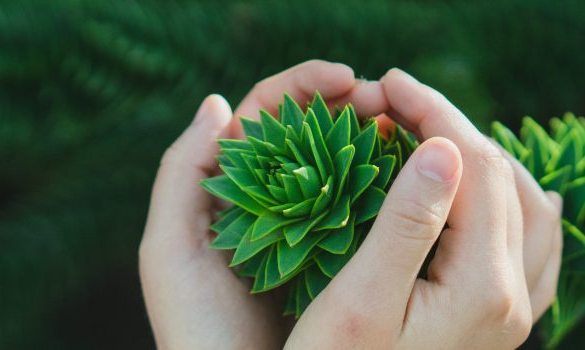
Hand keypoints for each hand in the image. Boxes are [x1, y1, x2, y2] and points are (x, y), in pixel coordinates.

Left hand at [139, 60, 389, 348]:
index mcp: (230, 188)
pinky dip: (390, 190)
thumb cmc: (192, 327)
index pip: (269, 115)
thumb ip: (181, 175)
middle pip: (315, 133)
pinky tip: (415, 182)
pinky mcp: (338, 265)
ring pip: (345, 169)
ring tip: (409, 130)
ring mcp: (308, 232)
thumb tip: (218, 104)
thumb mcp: (170, 251)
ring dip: (377, 141)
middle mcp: (271, 202)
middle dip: (353, 106)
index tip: (347, 79)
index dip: (307, 86)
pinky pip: (366, 215)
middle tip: (391, 102)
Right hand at [285, 69, 562, 348]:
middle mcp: (515, 297)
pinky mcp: (503, 324)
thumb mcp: (359, 303)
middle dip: (452, 127)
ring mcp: (517, 313)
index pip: (474, 169)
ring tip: (428, 136)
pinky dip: (512, 203)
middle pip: (504, 179)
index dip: (434, 114)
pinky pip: (535, 246)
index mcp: (484, 287)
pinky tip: (496, 195)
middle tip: (393, 101)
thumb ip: (406, 224)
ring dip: (482, 160)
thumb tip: (443, 147)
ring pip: (527, 207)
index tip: (386, 85)